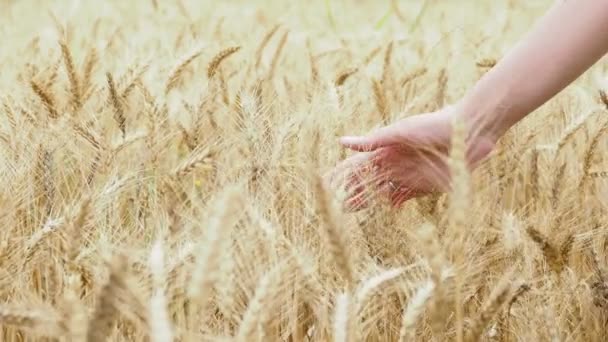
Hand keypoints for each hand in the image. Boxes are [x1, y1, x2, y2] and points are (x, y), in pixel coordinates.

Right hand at [328, 106, 495, 210]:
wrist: (469, 131)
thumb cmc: (433, 125)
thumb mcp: (401, 132)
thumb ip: (373, 141)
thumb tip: (341, 142)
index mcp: (386, 149)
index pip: (358, 164)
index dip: (343, 174)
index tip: (326, 183)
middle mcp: (395, 163)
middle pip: (368, 181)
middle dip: (353, 191)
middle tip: (338, 204)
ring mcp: (409, 175)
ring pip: (383, 191)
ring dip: (368, 201)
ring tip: (352, 210)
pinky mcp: (425, 185)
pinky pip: (405, 197)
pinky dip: (393, 204)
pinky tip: (385, 211)